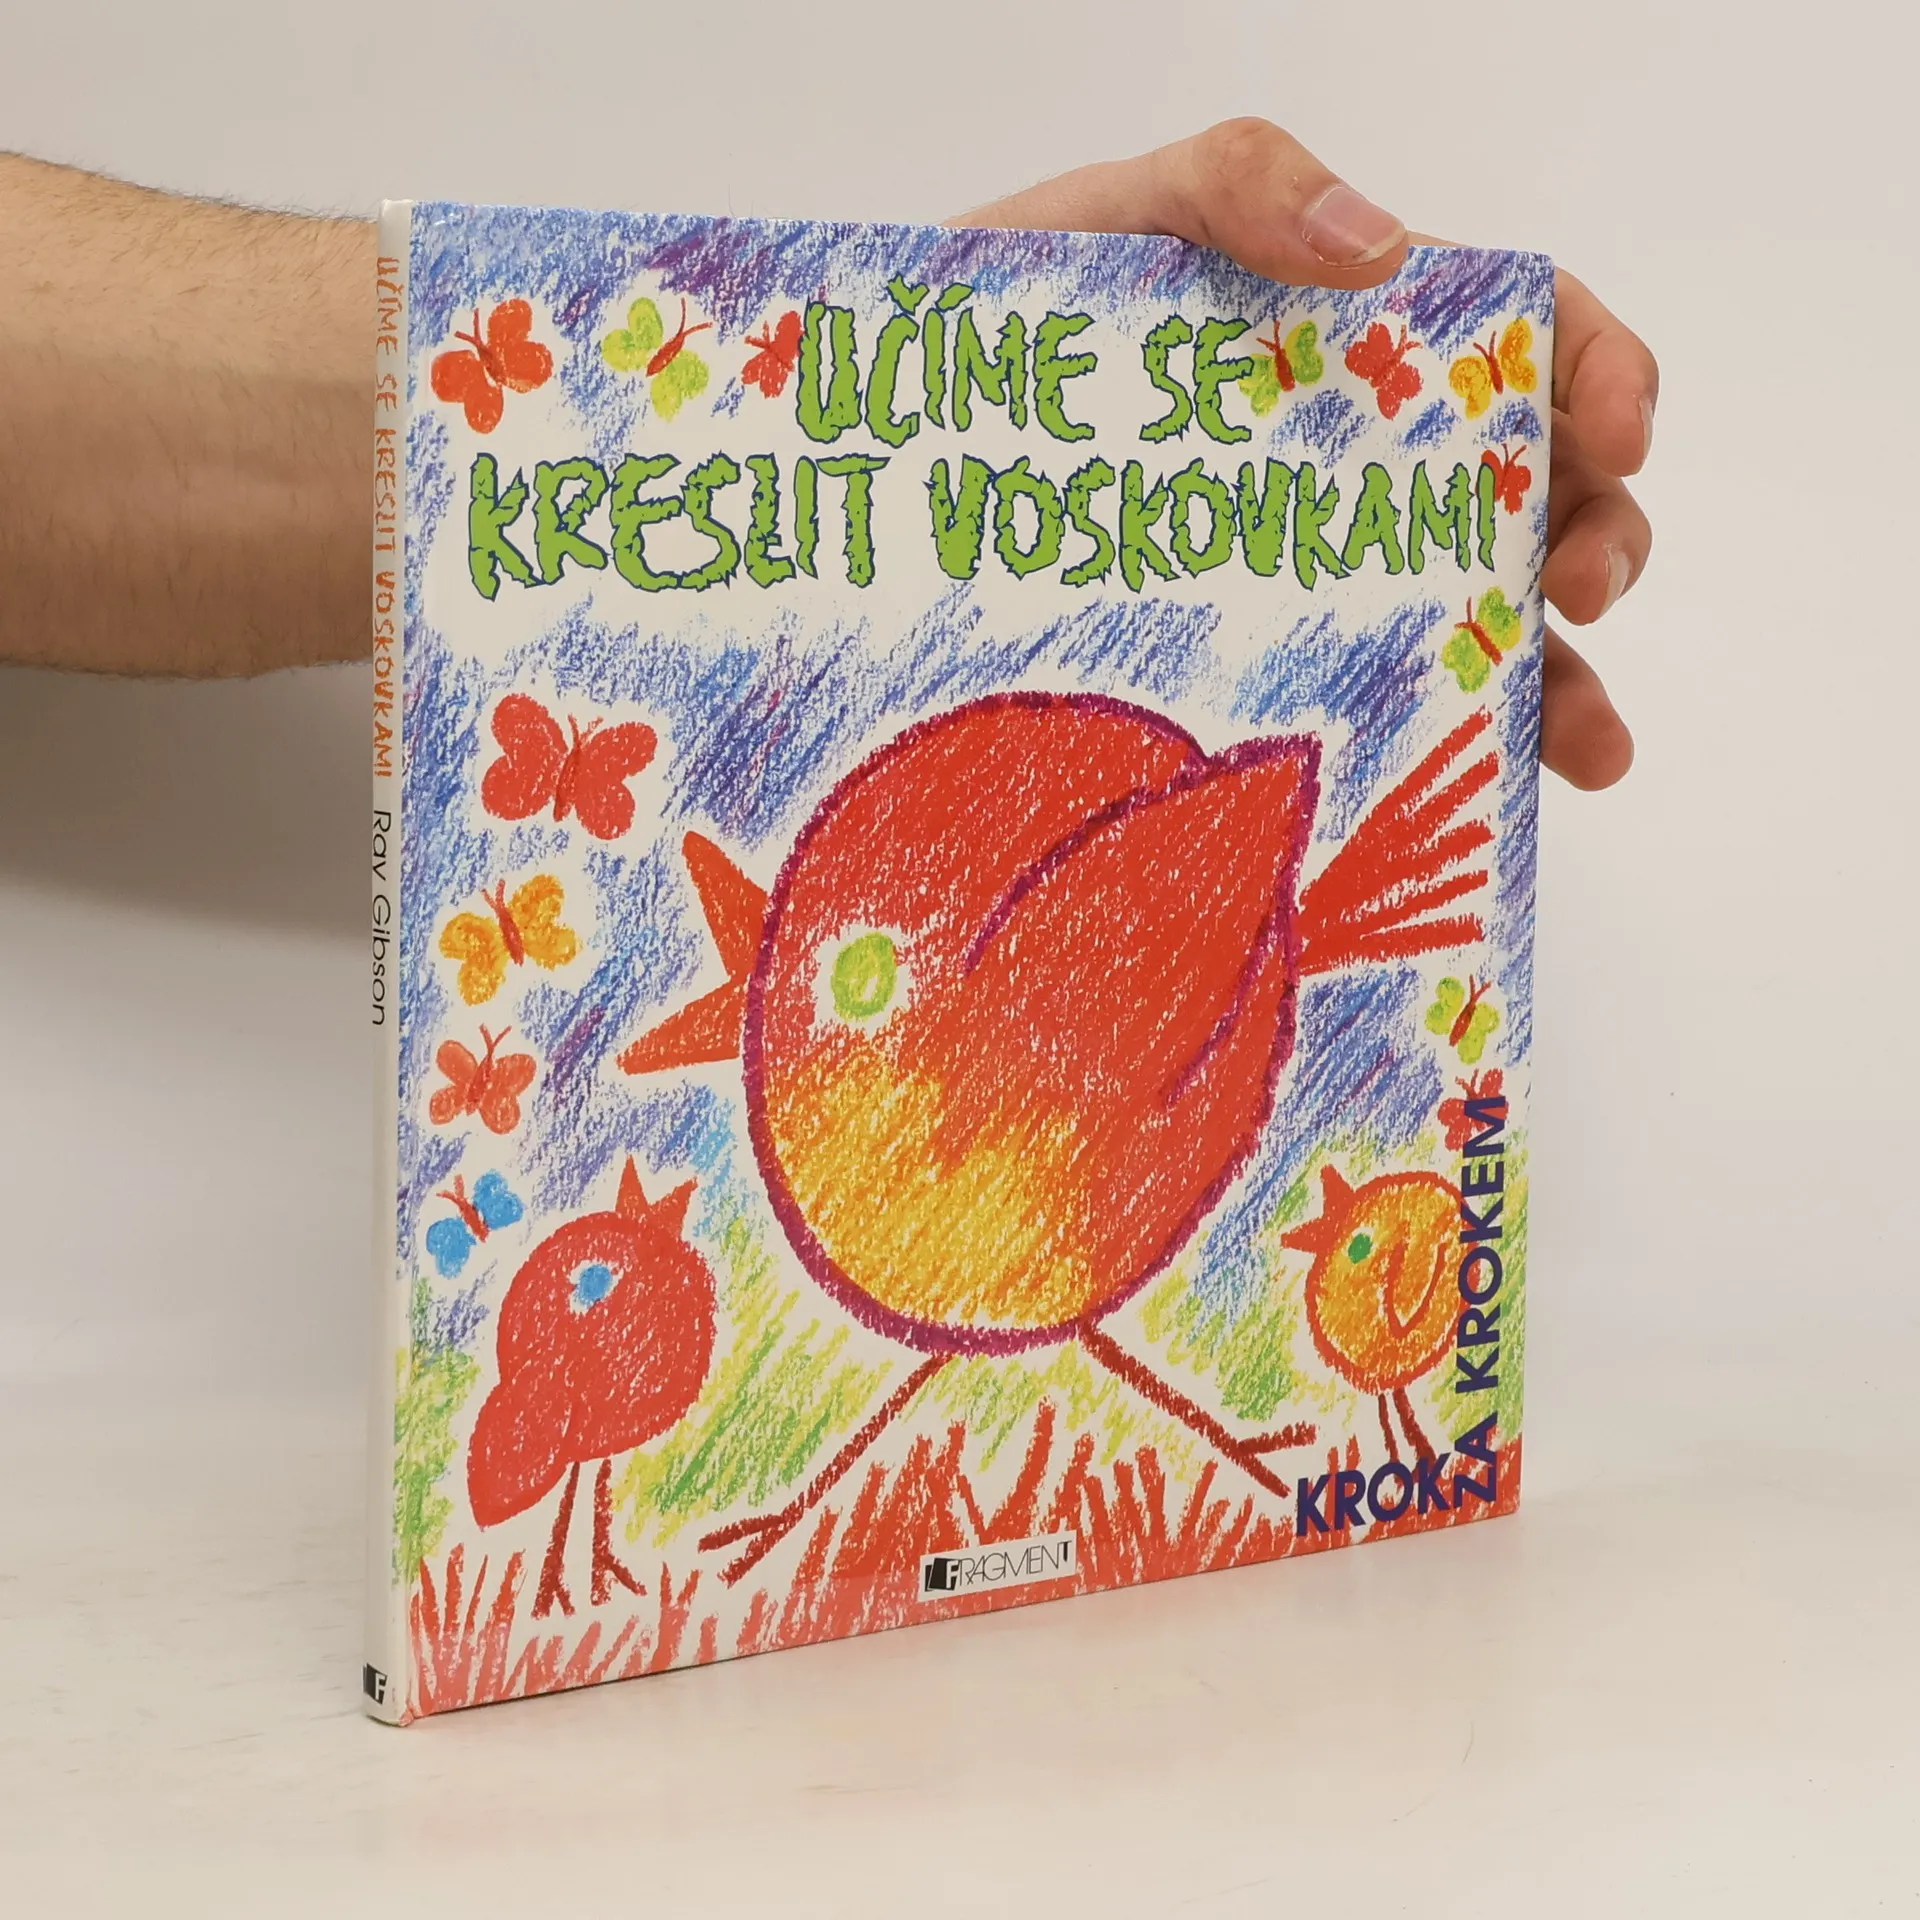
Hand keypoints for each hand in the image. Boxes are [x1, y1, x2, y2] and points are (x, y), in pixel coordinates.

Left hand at [953, 118, 1653, 790]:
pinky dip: (1453, 751)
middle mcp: (1365, 468)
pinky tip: (1484, 791)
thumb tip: (1381, 244)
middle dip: (1598, 539)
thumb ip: (1238, 183)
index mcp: (1360, 345)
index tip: (1618, 432)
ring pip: (1488, 624)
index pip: (1528, 343)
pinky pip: (1382, 712)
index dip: (1606, 376)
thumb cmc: (1013, 322)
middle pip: (1541, 494)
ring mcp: (1324, 575)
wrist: (891, 444)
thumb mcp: (1115, 219)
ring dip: (1563, 684)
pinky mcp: (1266, 666)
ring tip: (1588, 745)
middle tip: (1576, 589)